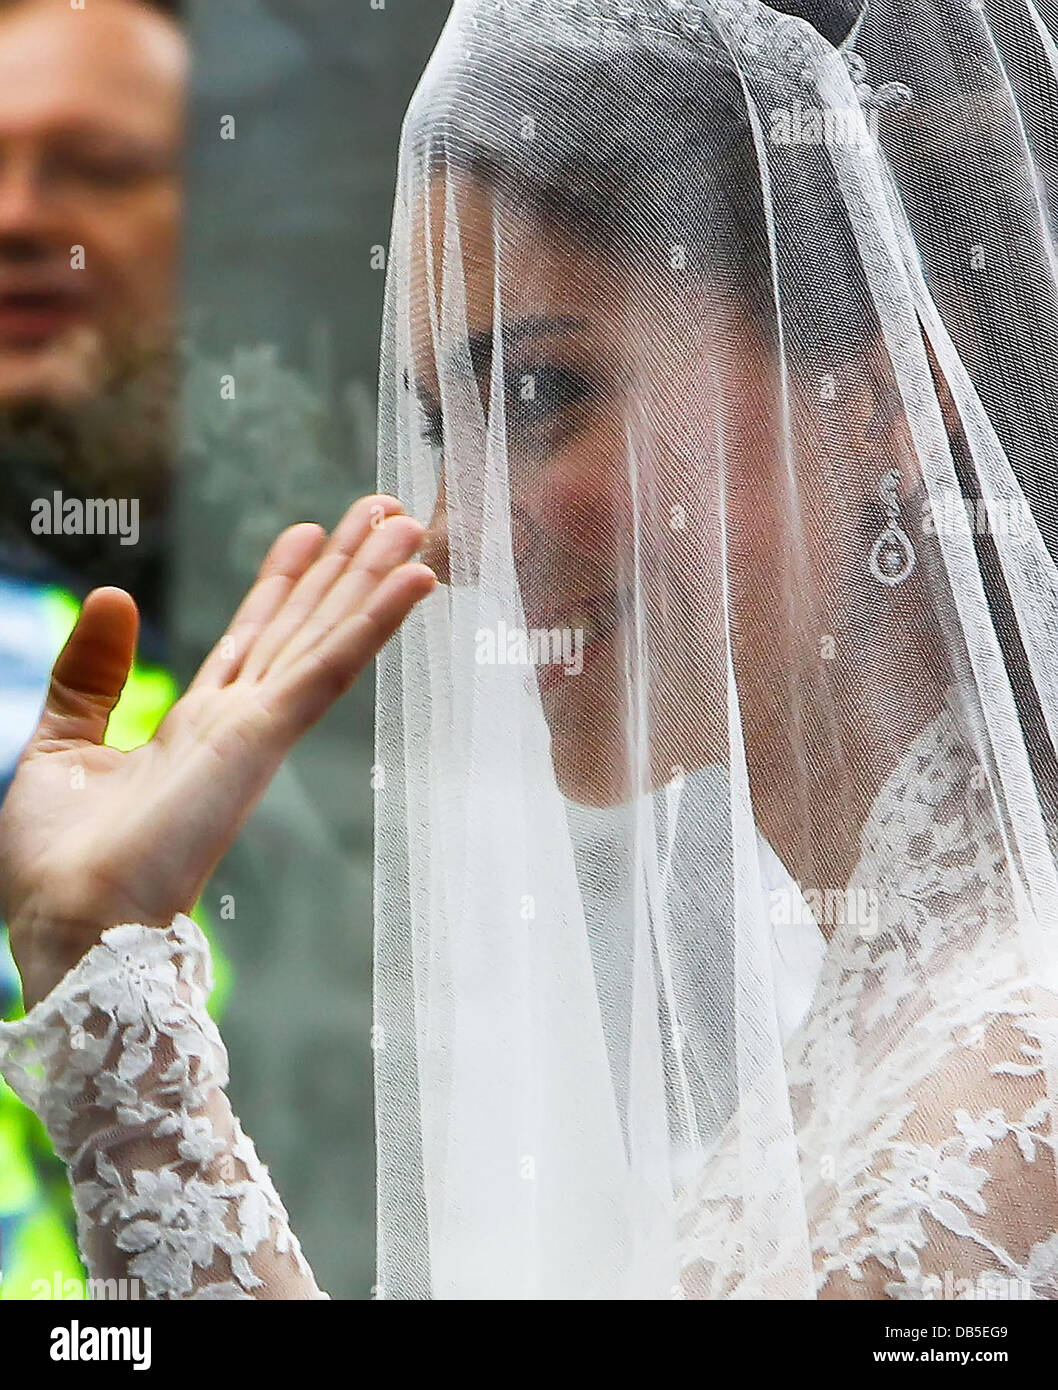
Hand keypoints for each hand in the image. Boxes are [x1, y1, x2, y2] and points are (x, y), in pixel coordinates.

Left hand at [0, 493, 434, 1009]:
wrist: (68, 928)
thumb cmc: (57, 866)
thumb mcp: (57, 746)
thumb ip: (90, 675)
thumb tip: (115, 596)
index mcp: (193, 725)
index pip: (250, 639)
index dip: (282, 584)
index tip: (309, 533)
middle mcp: (236, 722)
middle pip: (302, 626)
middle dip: (344, 568)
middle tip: (386, 512)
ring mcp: (257, 730)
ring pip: (326, 635)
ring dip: (372, 578)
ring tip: (409, 524)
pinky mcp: (261, 740)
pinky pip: (329, 668)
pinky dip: (374, 622)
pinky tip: (414, 580)